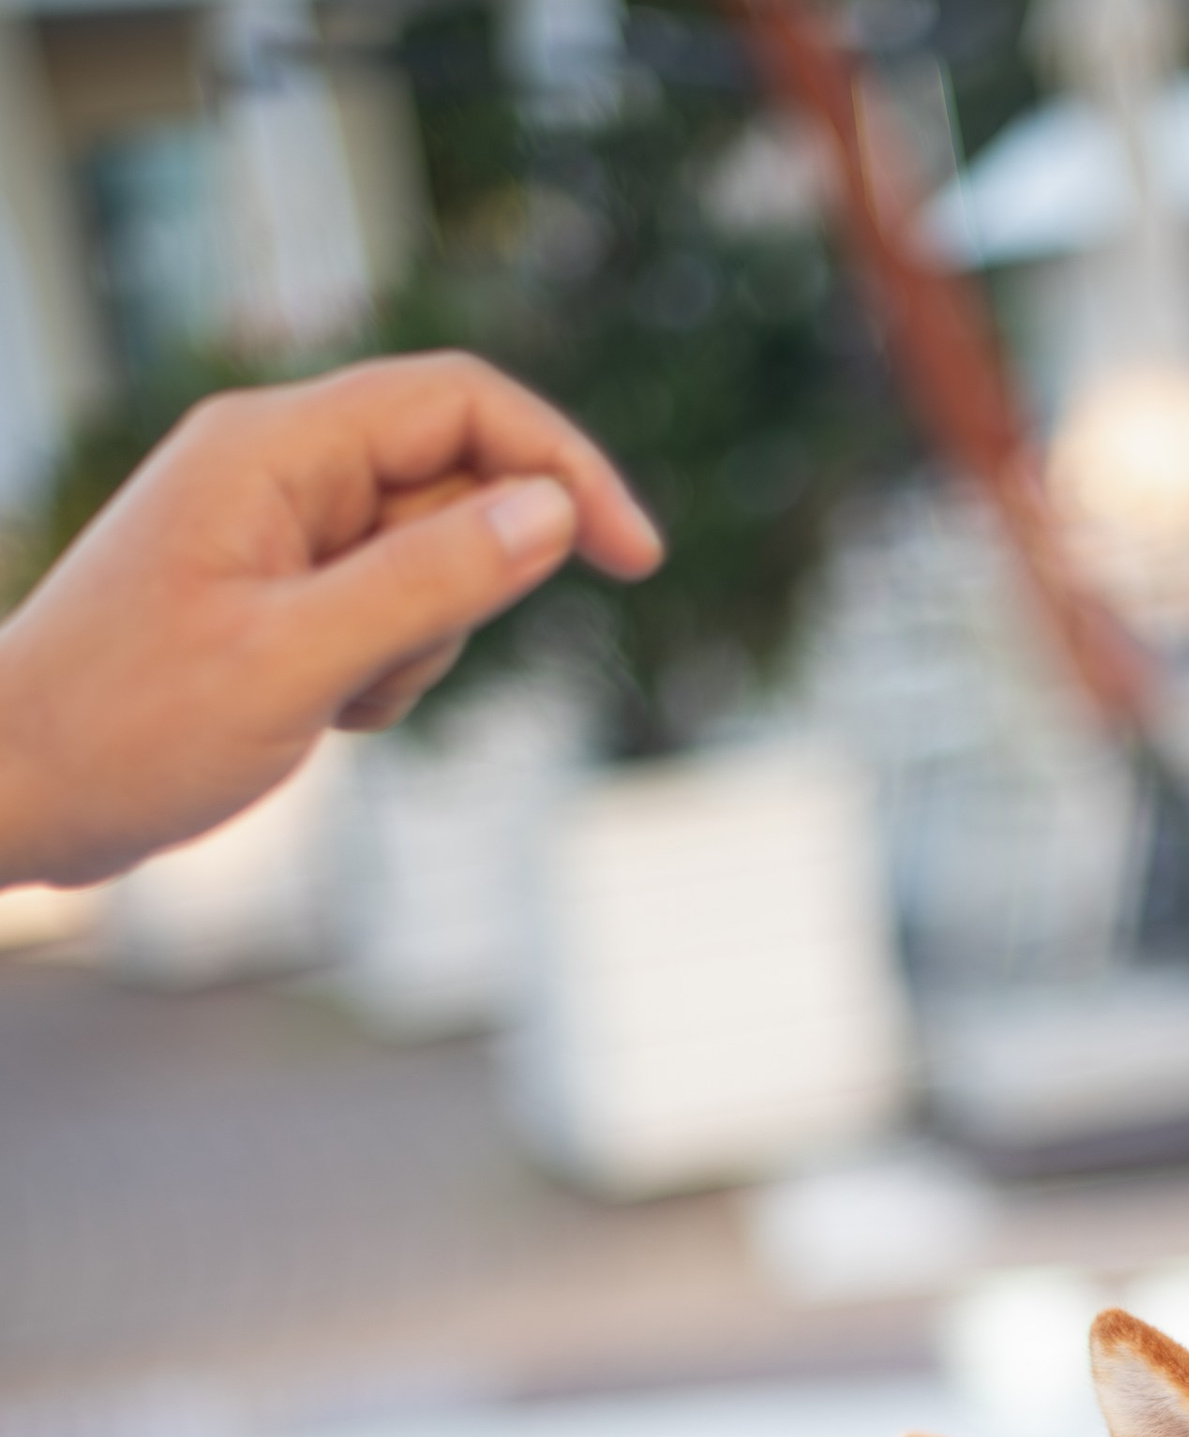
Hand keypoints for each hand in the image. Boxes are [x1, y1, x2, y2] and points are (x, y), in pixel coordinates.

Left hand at [0, 353, 661, 888]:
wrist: (14, 792)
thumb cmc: (126, 728)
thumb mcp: (296, 664)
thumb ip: (427, 581)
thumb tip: (550, 513)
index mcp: (273, 447)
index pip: (460, 400)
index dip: (563, 466)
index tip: (635, 558)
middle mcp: (276, 464)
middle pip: (451, 483)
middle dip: (465, 590)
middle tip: (380, 681)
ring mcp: (274, 526)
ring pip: (426, 558)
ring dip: (418, 645)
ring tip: (331, 704)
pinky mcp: (274, 587)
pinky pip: (382, 608)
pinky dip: (383, 670)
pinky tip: (316, 715)